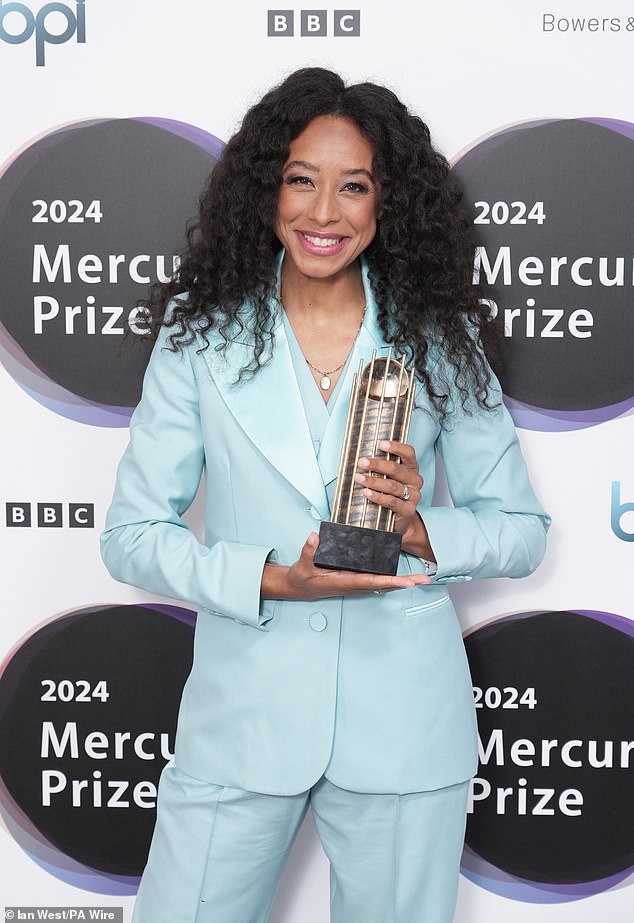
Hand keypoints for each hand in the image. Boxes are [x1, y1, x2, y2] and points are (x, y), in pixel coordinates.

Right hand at [263, 532, 429, 600]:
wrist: (298, 587)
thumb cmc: (302, 578)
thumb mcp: (302, 565)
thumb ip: (308, 550)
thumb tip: (314, 536)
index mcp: (345, 582)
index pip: (372, 581)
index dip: (391, 582)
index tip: (408, 582)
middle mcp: (354, 584)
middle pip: (384, 585)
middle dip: (405, 583)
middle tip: (425, 578)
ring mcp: (355, 583)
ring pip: (383, 584)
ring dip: (401, 581)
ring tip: (420, 577)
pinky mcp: (354, 579)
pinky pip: (376, 580)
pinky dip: (390, 579)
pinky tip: (401, 576)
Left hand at [355, 439, 435, 559]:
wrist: (399, 520)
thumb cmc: (390, 494)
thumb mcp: (388, 478)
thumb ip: (381, 467)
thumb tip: (361, 456)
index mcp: (411, 469)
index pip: (408, 453)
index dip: (396, 447)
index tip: (380, 444)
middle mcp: (415, 481)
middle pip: (397, 469)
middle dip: (377, 464)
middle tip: (362, 462)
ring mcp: (413, 496)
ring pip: (392, 485)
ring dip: (374, 481)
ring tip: (359, 478)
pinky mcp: (408, 510)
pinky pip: (391, 501)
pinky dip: (377, 496)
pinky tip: (366, 493)